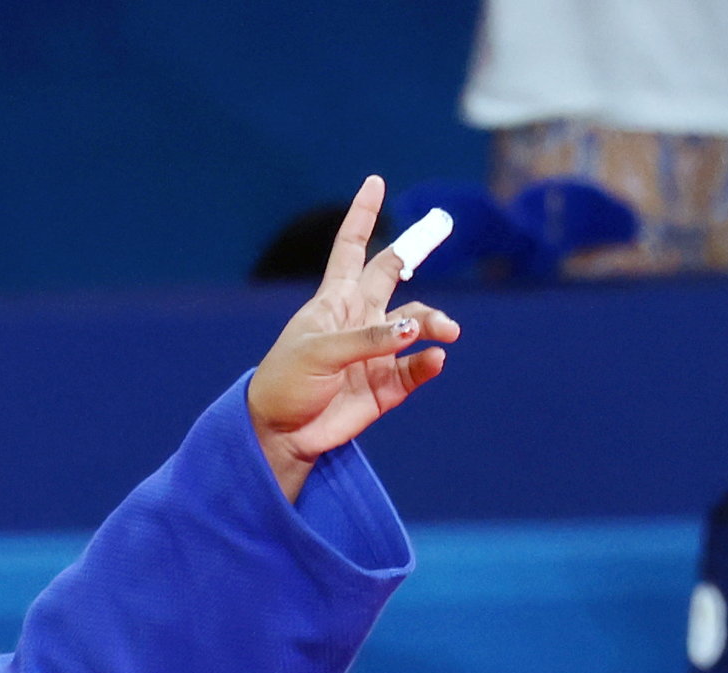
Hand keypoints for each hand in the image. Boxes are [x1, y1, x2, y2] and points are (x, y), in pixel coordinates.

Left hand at [246, 178, 457, 498]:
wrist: (280, 434)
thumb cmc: (286, 384)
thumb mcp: (318, 352)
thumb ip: (366, 339)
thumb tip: (414, 330)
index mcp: (334, 301)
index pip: (350, 247)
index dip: (362, 215)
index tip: (375, 182)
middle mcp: (360, 319)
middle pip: (394, 272)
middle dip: (418, 245)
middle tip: (445, 223)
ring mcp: (376, 351)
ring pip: (417, 323)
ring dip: (434, 323)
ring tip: (446, 332)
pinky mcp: (387, 385)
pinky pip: (418, 366)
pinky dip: (430, 361)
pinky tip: (434, 360)